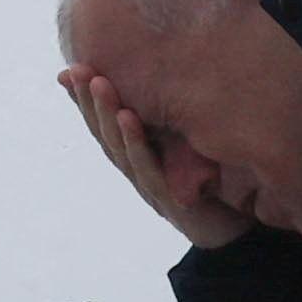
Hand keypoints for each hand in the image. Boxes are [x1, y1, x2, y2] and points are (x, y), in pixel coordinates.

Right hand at [59, 68, 245, 249]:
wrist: (233, 230)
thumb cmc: (210, 184)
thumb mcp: (187, 146)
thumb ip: (169, 123)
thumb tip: (157, 82)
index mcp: (136, 156)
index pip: (103, 125)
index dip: (84, 101)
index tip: (68, 73)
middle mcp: (135, 170)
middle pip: (104, 133)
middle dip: (88, 101)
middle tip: (76, 70)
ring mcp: (148, 184)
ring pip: (119, 147)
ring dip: (106, 114)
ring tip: (98, 83)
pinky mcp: (168, 198)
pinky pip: (147, 167)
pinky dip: (135, 141)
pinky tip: (127, 116)